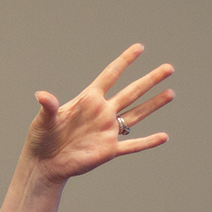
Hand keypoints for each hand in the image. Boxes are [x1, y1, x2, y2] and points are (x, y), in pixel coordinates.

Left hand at [23, 43, 173, 183]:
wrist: (44, 163)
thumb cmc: (41, 138)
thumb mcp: (43, 120)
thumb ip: (48, 107)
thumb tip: (41, 95)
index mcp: (87, 100)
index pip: (109, 76)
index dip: (124, 61)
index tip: (139, 48)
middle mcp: (102, 112)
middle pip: (130, 92)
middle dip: (149, 80)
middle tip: (168, 68)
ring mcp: (107, 131)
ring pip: (136, 114)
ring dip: (153, 105)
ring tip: (171, 92)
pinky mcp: (108, 150)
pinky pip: (132, 145)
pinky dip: (147, 142)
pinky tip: (164, 137)